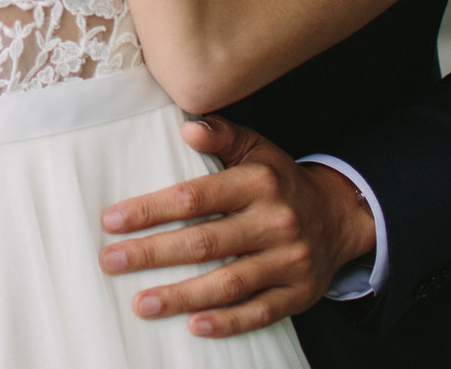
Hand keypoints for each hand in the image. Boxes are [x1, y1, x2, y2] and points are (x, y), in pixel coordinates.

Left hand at [98, 117, 373, 336]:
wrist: (339, 215)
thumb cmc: (280, 181)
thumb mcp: (256, 148)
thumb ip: (221, 134)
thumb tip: (187, 126)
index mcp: (258, 182)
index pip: (196, 196)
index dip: (151, 209)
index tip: (112, 220)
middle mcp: (275, 222)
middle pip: (205, 242)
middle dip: (153, 253)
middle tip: (110, 261)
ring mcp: (289, 261)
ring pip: (229, 283)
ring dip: (181, 296)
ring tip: (141, 303)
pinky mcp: (299, 293)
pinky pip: (260, 312)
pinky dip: (227, 322)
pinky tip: (193, 325)